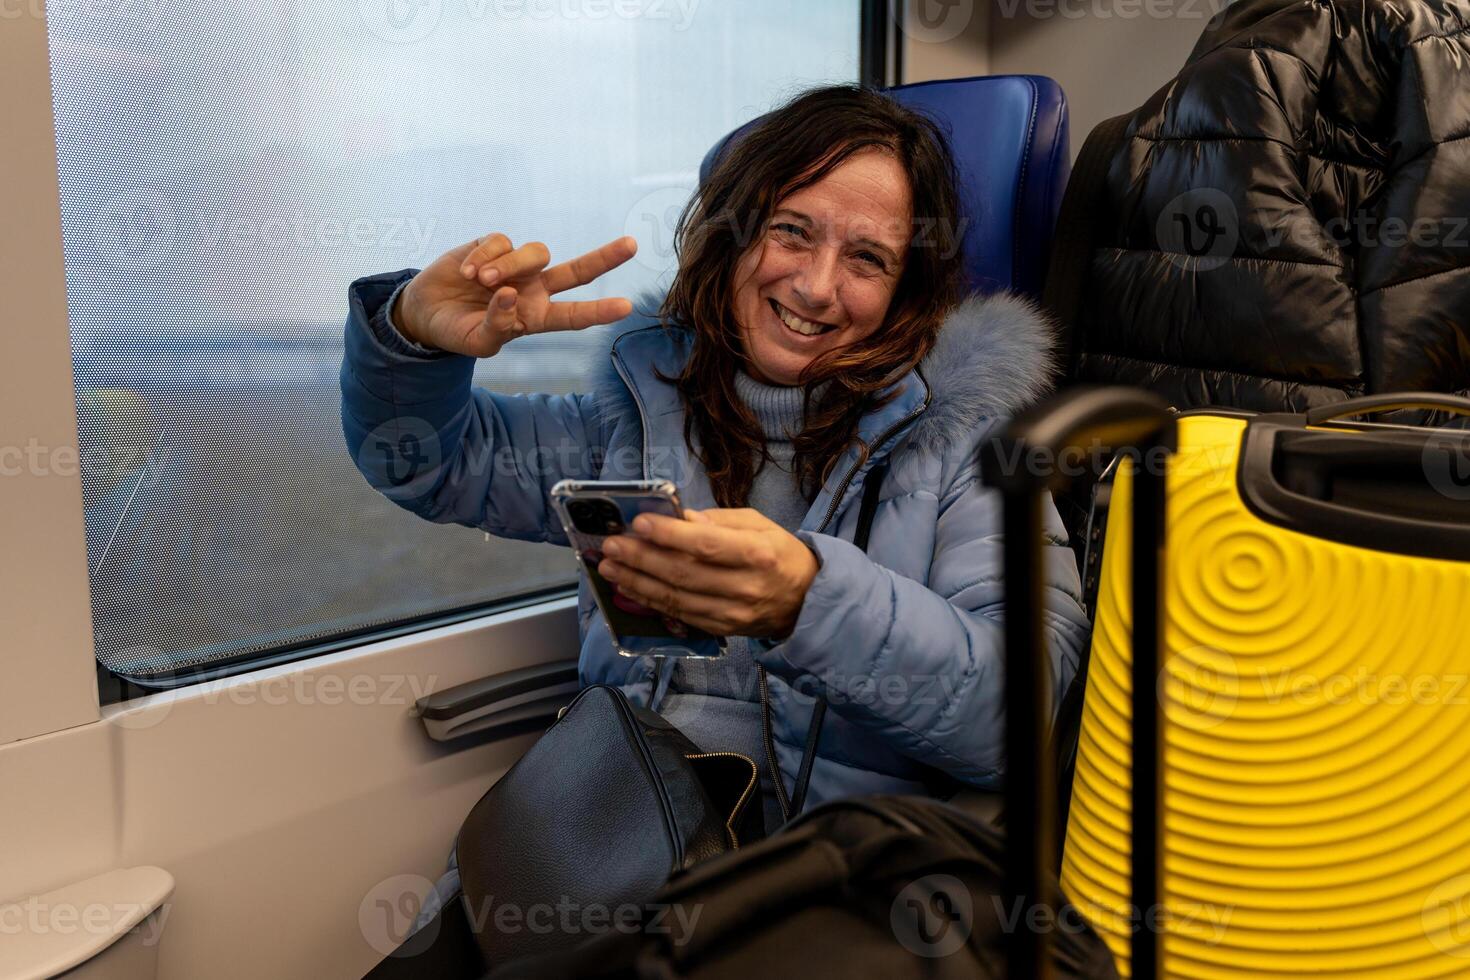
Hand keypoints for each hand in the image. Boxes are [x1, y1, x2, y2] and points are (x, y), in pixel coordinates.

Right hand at [393, 233, 638, 356]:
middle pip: (576, 271)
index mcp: (536, 317)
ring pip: (535, 253)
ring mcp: (516, 266)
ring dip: (509, 266)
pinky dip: (484, 257)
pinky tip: (467, 272)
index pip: (574, 315)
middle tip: (632, 246)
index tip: (626, 306)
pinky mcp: (493, 246)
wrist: (425, 312)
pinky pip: (501, 242)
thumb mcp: (477, 342)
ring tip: (481, 282)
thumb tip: (510, 295)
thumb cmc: (458, 332)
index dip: (599, 311)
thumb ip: (498, 325)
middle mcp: (534, 289)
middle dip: (604, 258)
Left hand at [596, 509, 819, 638]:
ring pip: (676, 599)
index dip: (670, 535)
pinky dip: (650, 602)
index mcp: (757, 554)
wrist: (806, 600)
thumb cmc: (779, 554)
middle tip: (610, 545)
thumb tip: (682, 518)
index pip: (707, 545)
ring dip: (637, 582)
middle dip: (641, 558)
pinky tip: (629, 588)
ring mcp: (732, 613)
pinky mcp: (722, 630)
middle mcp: (744, 587)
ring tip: (608, 567)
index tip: (639, 522)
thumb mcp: (759, 524)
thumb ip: (720, 520)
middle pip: (684, 573)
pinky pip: (679, 615)